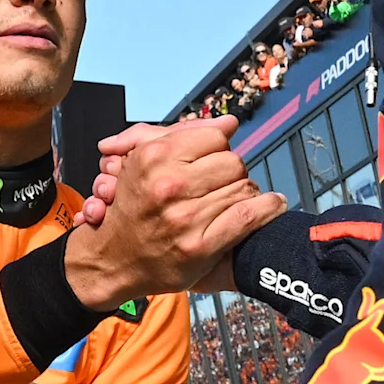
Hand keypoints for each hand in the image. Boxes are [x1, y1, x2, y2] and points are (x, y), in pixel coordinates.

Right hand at [62, 116, 282, 306]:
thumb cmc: (130, 210)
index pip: (214, 137)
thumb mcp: (139, 161)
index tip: (213, 160)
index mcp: (152, 158)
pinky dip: (267, 209)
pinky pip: (248, 216)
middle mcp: (168, 186)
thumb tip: (228, 123)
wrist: (112, 260)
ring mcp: (185, 217)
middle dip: (232, 172)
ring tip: (235, 199)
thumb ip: (180, 134)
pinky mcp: (200, 246)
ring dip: (246, 192)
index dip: (217, 148)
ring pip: (244, 187)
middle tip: (222, 183)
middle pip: (233, 162)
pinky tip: (271, 205)